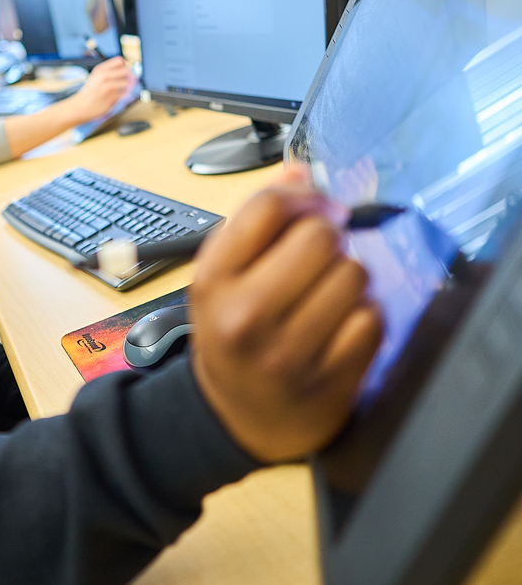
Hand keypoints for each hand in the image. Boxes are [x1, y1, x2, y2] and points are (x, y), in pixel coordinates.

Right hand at [67, 57, 133, 122]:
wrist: (81, 106)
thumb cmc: (91, 92)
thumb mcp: (96, 77)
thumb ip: (109, 71)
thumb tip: (129, 70)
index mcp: (100, 69)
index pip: (120, 61)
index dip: (125, 66)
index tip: (124, 72)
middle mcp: (104, 76)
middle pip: (126, 70)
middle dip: (129, 76)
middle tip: (126, 81)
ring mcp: (108, 87)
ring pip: (128, 82)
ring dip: (127, 87)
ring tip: (120, 90)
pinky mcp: (112, 97)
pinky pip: (125, 93)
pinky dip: (124, 95)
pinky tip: (117, 97)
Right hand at [189, 169, 381, 462]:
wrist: (236, 416)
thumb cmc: (232, 334)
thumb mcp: (221, 276)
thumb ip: (254, 221)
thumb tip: (300, 170)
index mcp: (213, 282)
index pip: (267, 208)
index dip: (301, 196)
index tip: (312, 206)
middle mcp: (247, 316)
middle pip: (319, 235)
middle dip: (326, 237)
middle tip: (316, 256)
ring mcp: (291, 352)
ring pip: (354, 274)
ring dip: (348, 276)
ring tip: (325, 293)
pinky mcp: (332, 380)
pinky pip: (373, 318)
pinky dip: (363, 315)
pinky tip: (339, 324)